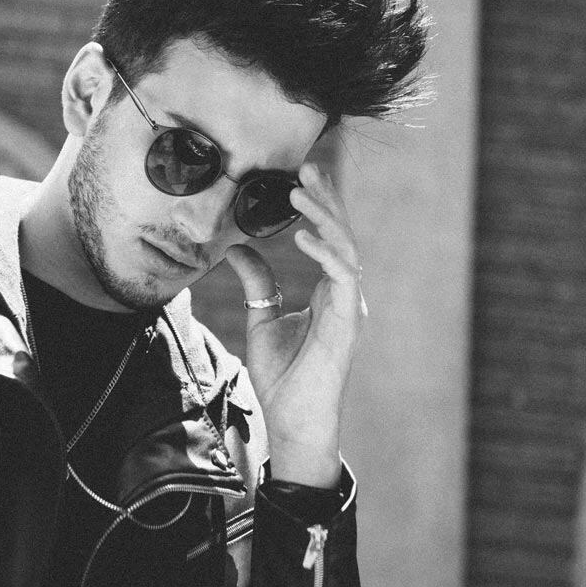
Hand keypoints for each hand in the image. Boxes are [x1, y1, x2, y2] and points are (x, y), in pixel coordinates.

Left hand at [224, 163, 366, 488]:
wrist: (291, 417)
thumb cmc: (282, 375)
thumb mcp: (262, 317)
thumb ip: (257, 282)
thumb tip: (236, 248)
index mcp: (330, 292)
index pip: (329, 239)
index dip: (319, 207)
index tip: (300, 179)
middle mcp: (344, 295)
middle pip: (341, 236)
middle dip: (326, 201)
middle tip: (306, 169)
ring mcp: (349, 308)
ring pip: (346, 248)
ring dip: (325, 218)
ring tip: (300, 193)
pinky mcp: (346, 322)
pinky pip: (343, 276)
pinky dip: (325, 252)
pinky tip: (303, 234)